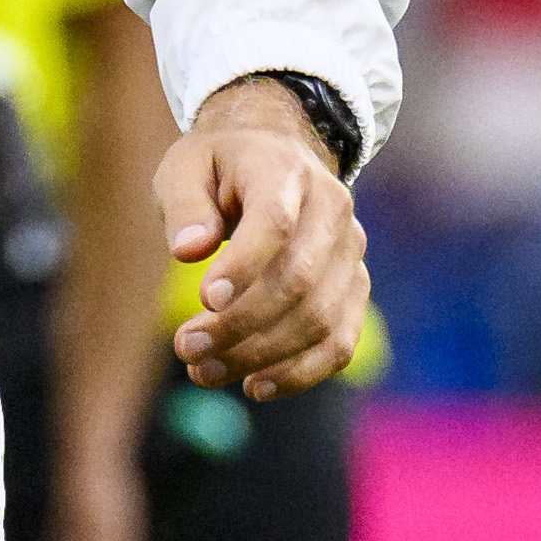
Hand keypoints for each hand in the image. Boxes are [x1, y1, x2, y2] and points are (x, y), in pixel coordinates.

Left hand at [158, 76, 367, 398]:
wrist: (277, 153)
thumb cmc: (220, 167)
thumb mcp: (185, 168)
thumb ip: (186, 206)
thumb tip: (187, 251)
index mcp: (286, 171)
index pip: (275, 222)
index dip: (243, 266)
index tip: (203, 300)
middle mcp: (332, 210)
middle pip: (297, 280)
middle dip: (240, 325)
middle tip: (186, 349)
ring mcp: (351, 253)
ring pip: (320, 319)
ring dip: (262, 356)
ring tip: (204, 371)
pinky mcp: (355, 289)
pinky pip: (340, 342)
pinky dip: (300, 372)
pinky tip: (255, 386)